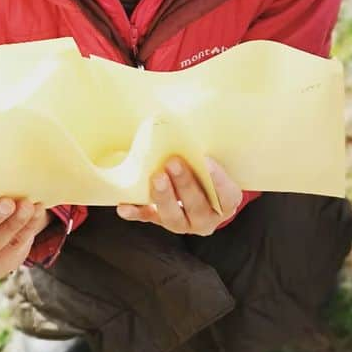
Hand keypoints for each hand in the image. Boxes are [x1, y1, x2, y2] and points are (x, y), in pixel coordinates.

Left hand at [116, 157, 241, 236]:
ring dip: (163, 197)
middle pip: (197, 207)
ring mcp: (184, 224)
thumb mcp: (214, 166)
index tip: (206, 160)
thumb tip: (189, 127)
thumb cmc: (208, 173)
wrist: (200, 193)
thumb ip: (205, 156)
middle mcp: (207, 219)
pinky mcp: (163, 222)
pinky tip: (124, 207)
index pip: (227, 196)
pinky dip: (136, 212)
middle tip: (173, 163)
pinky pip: (149, 218)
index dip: (218, 180)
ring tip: (155, 177)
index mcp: (225, 204)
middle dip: (184, 184)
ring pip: (174, 218)